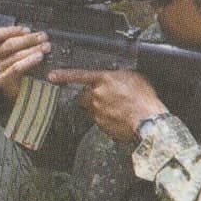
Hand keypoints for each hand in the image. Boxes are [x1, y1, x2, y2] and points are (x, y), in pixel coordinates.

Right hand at [0, 26, 49, 99]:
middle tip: (43, 37)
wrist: (10, 87)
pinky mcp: (0, 79)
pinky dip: (29, 61)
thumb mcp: (8, 49)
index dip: (13, 30)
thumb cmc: (10, 64)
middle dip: (29, 39)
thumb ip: (15, 39)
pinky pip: (17, 68)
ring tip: (45, 47)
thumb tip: (32, 32)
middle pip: (9, 44)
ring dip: (33, 49)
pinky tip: (39, 57)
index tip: (27, 30)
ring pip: (15, 55)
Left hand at [47, 69, 167, 141]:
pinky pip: (100, 120)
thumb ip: (118, 75)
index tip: (52, 75)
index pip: (79, 76)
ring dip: (100, 108)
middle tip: (105, 97)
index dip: (64, 75)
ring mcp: (97, 112)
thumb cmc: (143, 98)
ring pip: (92, 108)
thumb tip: (114, 76)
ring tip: (117, 109)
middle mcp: (97, 95)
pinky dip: (107, 119)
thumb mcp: (133, 76)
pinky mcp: (101, 125)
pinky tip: (119, 117)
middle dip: (90, 96)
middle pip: (84, 95)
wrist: (148, 120)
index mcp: (104, 80)